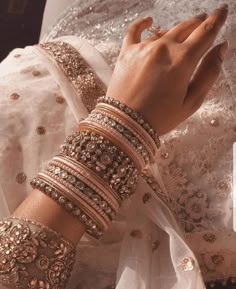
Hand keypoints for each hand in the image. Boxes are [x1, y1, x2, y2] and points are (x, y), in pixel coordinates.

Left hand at [106, 4, 228, 135]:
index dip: (217, 19)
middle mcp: (163, 48)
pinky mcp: (126, 52)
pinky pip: (134, 30)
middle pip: (186, 27)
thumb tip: (221, 47)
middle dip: (198, 22)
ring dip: (176, 30)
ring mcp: (143, 48)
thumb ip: (209, 73)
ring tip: (181, 34)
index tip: (222, 11)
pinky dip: (143, 23)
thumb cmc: (160, 117)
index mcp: (182, 60)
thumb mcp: (192, 101)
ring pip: (165, 30)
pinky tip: (149, 21)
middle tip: (204, 21)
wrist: (126, 123)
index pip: (205, 32)